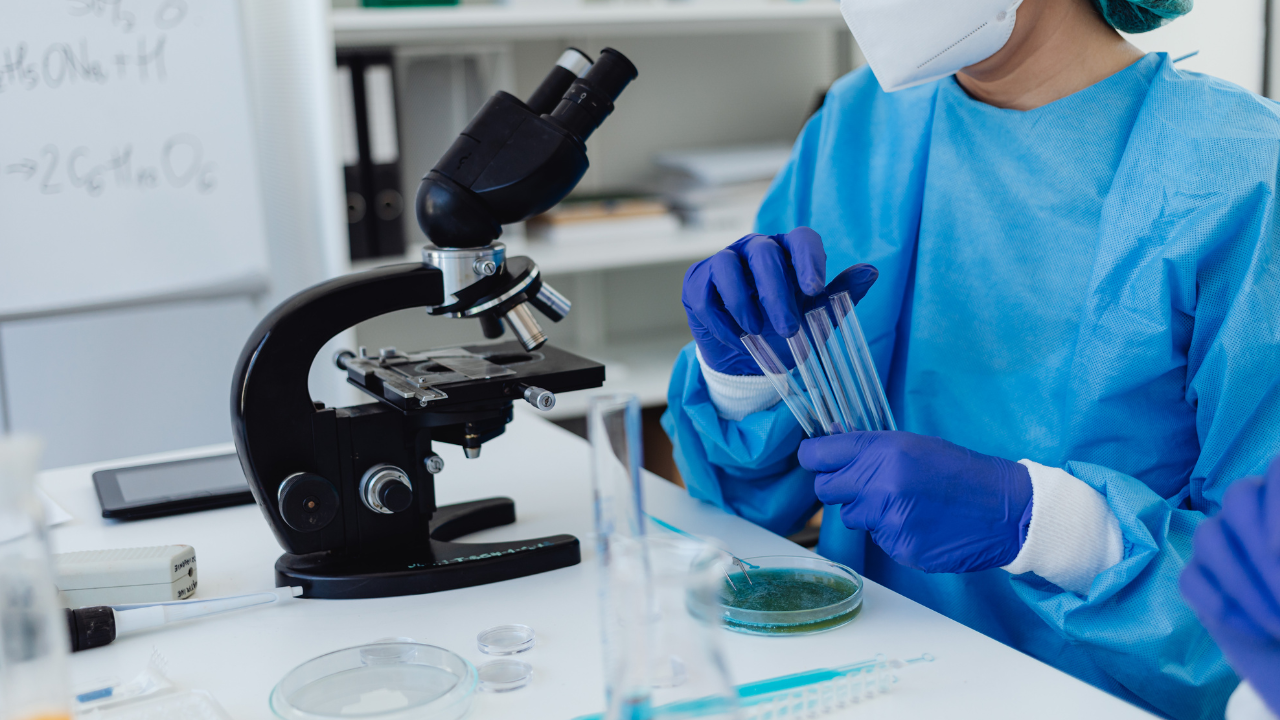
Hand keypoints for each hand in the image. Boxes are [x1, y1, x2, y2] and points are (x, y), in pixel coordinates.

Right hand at [681, 227, 877, 375]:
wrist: (746, 360)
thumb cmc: (783, 331)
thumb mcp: (817, 317)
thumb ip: (840, 294)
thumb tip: (871, 271)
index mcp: (788, 251)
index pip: (801, 239)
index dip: (809, 259)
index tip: (815, 289)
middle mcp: (755, 248)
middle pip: (764, 253)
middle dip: (776, 293)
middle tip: (787, 328)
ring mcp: (723, 262)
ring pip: (728, 265)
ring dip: (744, 303)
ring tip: (756, 331)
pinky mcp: (697, 284)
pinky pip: (705, 294)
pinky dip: (721, 320)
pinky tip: (735, 338)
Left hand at [800, 431, 1032, 573]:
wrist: (1004, 509)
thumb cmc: (959, 471)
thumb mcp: (914, 444)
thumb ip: (869, 447)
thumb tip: (829, 444)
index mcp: (882, 451)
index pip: (817, 455)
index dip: (815, 458)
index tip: (819, 461)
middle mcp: (880, 484)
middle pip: (826, 489)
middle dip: (841, 488)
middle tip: (867, 486)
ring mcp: (888, 519)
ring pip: (852, 516)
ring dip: (869, 512)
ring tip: (906, 504)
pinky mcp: (899, 547)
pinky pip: (878, 539)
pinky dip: (893, 533)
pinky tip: (920, 524)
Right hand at [1180, 460, 1279, 709]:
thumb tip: (1272, 550)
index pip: (1279, 469)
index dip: (1278, 501)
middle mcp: (1258, 516)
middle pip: (1238, 495)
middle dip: (1261, 549)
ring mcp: (1225, 546)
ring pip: (1209, 536)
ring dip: (1244, 584)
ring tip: (1278, 626)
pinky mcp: (1200, 582)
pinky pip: (1191, 579)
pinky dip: (1222, 606)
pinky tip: (1255, 631)